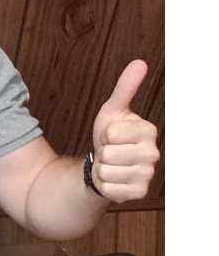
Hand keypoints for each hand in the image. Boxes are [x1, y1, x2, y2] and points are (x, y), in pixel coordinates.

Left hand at [91, 59, 159, 202]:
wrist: (106, 163)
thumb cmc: (111, 136)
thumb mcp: (113, 110)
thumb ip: (125, 88)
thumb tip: (139, 63)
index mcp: (149, 131)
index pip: (112, 133)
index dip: (104, 134)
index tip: (112, 135)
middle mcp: (153, 154)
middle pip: (108, 153)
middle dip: (102, 152)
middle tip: (110, 151)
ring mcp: (147, 175)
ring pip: (106, 171)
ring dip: (102, 168)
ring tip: (111, 164)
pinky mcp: (138, 192)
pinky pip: (108, 188)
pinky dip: (103, 183)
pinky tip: (112, 178)